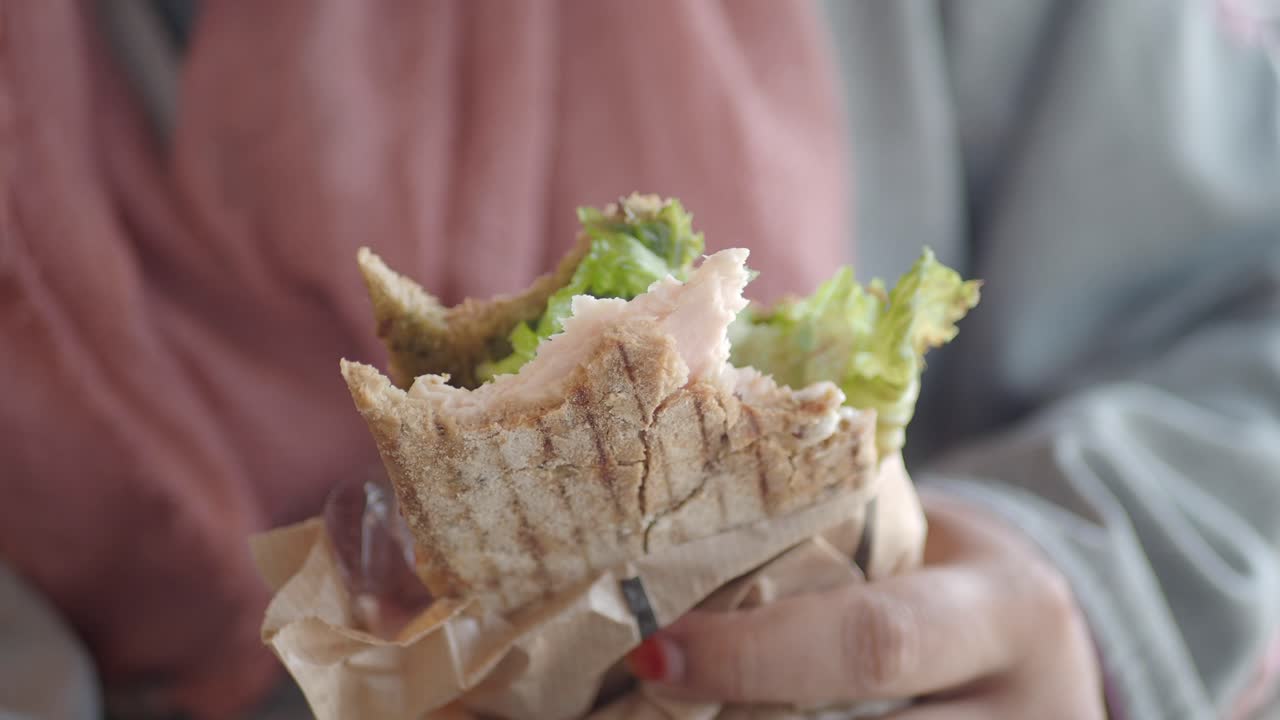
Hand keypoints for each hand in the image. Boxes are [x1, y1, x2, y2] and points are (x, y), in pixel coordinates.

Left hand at [626, 493, 1105, 718]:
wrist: (1047, 637)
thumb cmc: (947, 566)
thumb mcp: (918, 529)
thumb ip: (830, 515)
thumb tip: (680, 447)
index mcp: (1000, 609)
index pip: (874, 640)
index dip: (758, 656)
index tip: (651, 657)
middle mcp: (1021, 710)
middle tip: (628, 710)